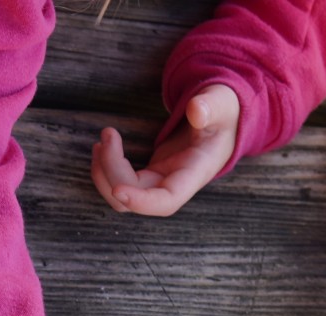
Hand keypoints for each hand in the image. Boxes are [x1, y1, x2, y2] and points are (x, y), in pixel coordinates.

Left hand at [90, 84, 240, 216]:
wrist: (222, 121)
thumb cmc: (224, 113)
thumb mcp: (223, 104)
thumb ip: (211, 106)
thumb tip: (195, 110)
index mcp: (195, 172)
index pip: (167, 201)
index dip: (141, 202)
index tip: (119, 190)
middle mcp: (174, 184)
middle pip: (136, 197)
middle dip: (113, 171)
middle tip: (107, 134)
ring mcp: (159, 182)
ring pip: (123, 197)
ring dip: (104, 174)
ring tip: (101, 141)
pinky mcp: (149, 175)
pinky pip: (122, 184)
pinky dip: (107, 169)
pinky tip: (103, 147)